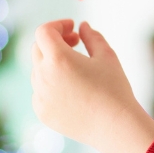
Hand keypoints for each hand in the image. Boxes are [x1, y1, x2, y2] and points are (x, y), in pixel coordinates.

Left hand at [31, 20, 153, 152]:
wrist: (115, 127)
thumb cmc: (114, 88)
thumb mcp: (106, 56)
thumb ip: (91, 36)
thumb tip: (82, 26)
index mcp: (58, 59)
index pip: (44, 32)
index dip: (58, 25)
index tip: (73, 28)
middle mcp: (43, 77)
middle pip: (38, 49)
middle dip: (55, 42)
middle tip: (76, 43)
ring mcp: (40, 97)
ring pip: (38, 70)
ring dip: (53, 63)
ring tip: (77, 68)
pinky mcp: (42, 113)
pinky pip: (40, 91)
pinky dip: (51, 84)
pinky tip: (73, 90)